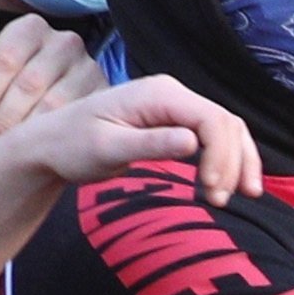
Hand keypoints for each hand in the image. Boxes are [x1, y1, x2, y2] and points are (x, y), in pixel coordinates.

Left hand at [0, 12, 104, 139]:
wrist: (39, 102)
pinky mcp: (106, 94)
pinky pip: (80, 118)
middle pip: (29, 84)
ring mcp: (90, 67)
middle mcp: (66, 41)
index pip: (4, 59)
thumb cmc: (1, 87)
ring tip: (10, 147)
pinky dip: (56, 135)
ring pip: (55, 104)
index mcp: (30, 27)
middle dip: (4, 118)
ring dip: (28, 130)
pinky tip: (38, 146)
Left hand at [3, 72, 257, 201]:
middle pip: (226, 124)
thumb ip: (150, 144)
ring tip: (242, 196)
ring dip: (238, 162)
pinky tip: (233, 182)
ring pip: (228, 129)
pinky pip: (215, 136)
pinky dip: (229, 159)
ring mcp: (176, 106)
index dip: (221, 156)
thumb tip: (193, 142)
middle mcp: (172, 93)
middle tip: (220, 202)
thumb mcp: (107, 149)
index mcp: (158, 94)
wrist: (51, 144)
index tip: (211, 192)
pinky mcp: (176, 121)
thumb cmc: (72, 147)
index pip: (212, 120)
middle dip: (232, 163)